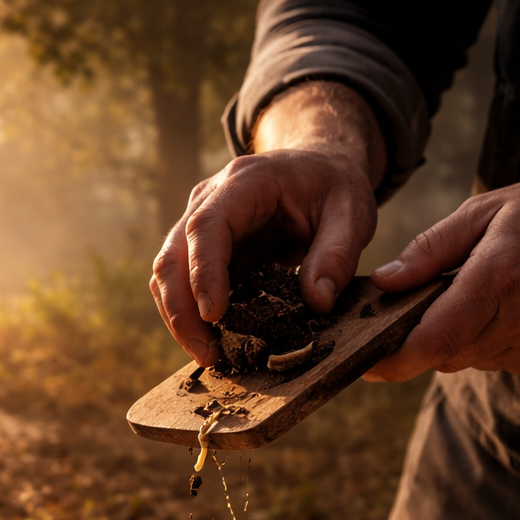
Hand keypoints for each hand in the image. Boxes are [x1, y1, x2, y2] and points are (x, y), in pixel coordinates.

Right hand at [150, 82, 384, 366]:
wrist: (316, 165)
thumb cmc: (332, 185)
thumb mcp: (353, 212)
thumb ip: (337, 254)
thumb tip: (318, 302)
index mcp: (244, 183)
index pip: (206, 227)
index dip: (204, 272)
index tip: (215, 315)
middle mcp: (207, 201)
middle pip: (172, 257)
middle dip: (182, 310)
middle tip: (207, 353)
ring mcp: (196, 224)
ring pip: (166, 274)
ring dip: (179, 318)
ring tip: (208, 355)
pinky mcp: (199, 249)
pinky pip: (180, 284)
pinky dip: (188, 315)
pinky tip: (210, 341)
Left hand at [366, 181, 519, 380]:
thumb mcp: (485, 212)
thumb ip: (430, 249)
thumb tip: (385, 282)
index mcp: (499, 279)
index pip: (434, 340)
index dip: (394, 362)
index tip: (367, 365)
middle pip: (445, 354)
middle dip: (422, 338)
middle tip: (428, 304)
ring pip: (468, 358)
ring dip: (457, 336)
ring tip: (479, 296)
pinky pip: (495, 358)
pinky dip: (485, 339)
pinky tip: (502, 308)